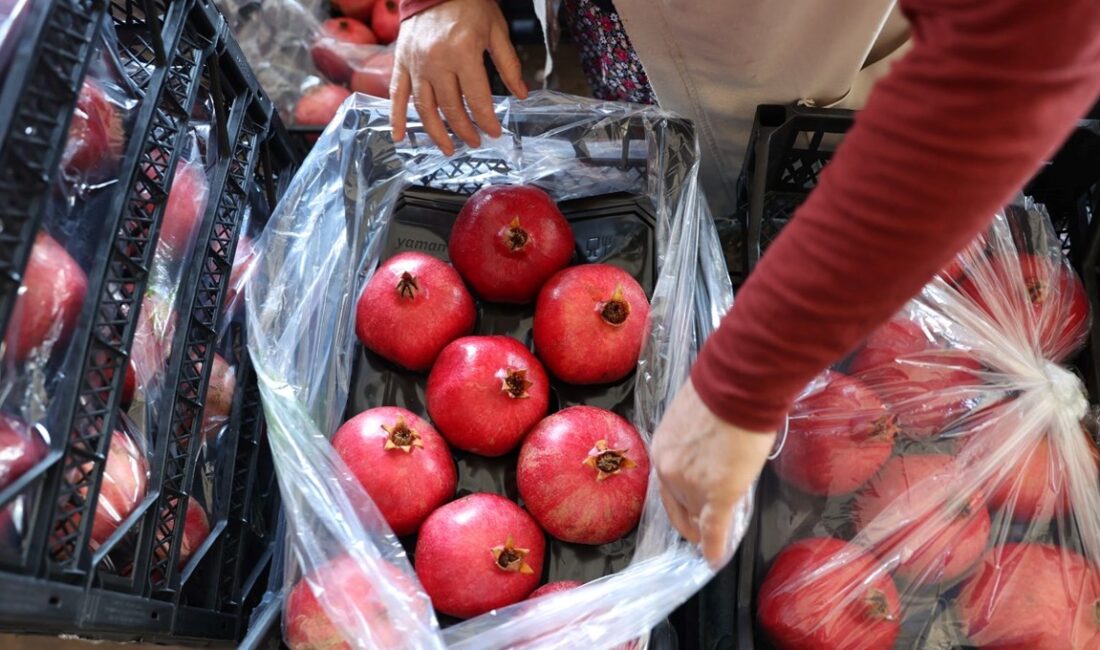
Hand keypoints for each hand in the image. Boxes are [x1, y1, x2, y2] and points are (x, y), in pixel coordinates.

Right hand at [390, 0, 527, 154]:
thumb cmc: (468, 3)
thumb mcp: (496, 30)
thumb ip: (508, 65)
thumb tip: (521, 94)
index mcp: (463, 53)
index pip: (477, 99)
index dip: (487, 121)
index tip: (495, 132)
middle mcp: (437, 62)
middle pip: (451, 108)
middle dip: (465, 130)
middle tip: (475, 142)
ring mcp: (416, 64)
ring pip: (425, 108)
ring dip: (437, 132)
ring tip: (448, 148)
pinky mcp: (401, 62)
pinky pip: (397, 94)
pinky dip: (397, 117)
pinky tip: (399, 137)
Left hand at [652, 378, 775, 567]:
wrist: (737, 387)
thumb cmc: (721, 394)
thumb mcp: (693, 419)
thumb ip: (693, 443)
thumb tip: (707, 451)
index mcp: (661, 450)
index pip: (667, 487)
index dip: (680, 503)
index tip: (688, 514)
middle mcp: (668, 470)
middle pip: (679, 504)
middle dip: (691, 520)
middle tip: (701, 533)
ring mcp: (691, 484)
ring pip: (699, 515)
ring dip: (708, 528)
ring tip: (716, 541)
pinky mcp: (716, 494)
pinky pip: (713, 528)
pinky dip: (715, 546)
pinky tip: (716, 559)